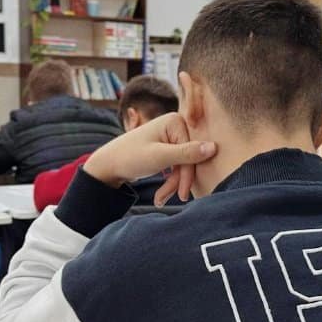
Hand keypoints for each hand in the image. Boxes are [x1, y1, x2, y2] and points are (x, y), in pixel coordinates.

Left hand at [83, 113, 216, 205]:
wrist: (107, 164)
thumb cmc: (130, 157)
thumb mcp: (159, 157)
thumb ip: (187, 154)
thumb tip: (214, 147)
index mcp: (175, 121)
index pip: (192, 152)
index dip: (187, 175)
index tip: (181, 195)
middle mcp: (175, 125)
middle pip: (188, 159)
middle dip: (177, 182)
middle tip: (164, 199)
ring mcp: (171, 136)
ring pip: (183, 165)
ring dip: (172, 184)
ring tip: (159, 200)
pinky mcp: (167, 147)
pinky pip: (176, 165)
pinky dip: (170, 180)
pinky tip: (161, 195)